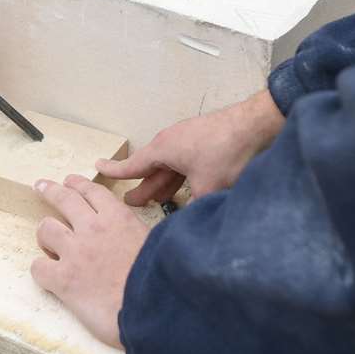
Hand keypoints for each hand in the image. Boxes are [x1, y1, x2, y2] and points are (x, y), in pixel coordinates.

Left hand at [30, 175, 149, 347]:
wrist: (152, 309)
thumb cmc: (160, 280)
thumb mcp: (156, 243)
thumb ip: (137, 233)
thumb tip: (133, 235)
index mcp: (118, 218)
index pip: (92, 192)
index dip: (78, 184)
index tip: (69, 181)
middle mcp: (92, 228)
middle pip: (64, 199)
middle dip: (51, 191)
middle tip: (41, 186)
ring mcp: (75, 252)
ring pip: (45, 229)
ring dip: (47, 235)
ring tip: (49, 244)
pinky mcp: (62, 279)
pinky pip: (38, 267)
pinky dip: (42, 270)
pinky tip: (49, 275)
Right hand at [96, 89, 284, 206]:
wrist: (257, 125)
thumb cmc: (227, 150)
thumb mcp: (206, 187)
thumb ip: (192, 209)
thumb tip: (188, 228)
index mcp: (163, 149)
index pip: (132, 165)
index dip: (115, 171)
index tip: (97, 168)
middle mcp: (172, 143)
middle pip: (152, 169)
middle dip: (142, 186)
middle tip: (131, 200)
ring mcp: (189, 141)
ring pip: (171, 168)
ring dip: (163, 184)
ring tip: (156, 199)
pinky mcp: (206, 144)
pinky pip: (185, 164)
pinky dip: (181, 178)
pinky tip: (188, 190)